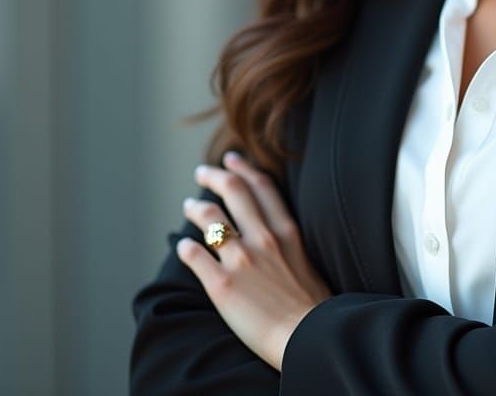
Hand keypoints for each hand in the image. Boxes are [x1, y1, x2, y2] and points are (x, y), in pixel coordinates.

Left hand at [177, 150, 332, 370]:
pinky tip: (183, 246)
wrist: (306, 336)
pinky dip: (187, 247)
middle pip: (234, 191)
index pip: (262, 186)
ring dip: (196, 207)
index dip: (244, 169)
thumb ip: (289, 242)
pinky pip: (196, 255)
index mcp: (287, 230)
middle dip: (215, 177)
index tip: (232, 160)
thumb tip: (278, 235)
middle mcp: (263, 237)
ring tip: (188, 205)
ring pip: (210, 218)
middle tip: (203, 172)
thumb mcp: (308, 259)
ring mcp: (242, 259)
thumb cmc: (312, 304)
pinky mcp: (222, 284)